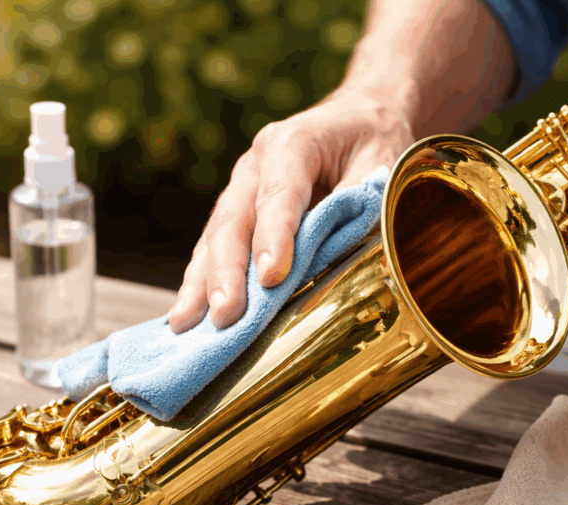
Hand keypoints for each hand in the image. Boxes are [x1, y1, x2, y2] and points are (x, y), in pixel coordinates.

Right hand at [167, 91, 413, 331]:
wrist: (357, 118)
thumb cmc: (371, 142)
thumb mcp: (382, 165)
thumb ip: (361, 206)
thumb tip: (344, 255)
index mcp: (292, 143)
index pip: (279, 195)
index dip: (274, 237)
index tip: (272, 277)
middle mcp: (255, 164)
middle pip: (234, 221)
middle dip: (227, 272)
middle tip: (225, 315)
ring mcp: (241, 188)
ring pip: (215, 238)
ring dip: (201, 284)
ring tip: (186, 324)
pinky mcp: (238, 211)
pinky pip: (214, 248)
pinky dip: (201, 282)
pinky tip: (188, 315)